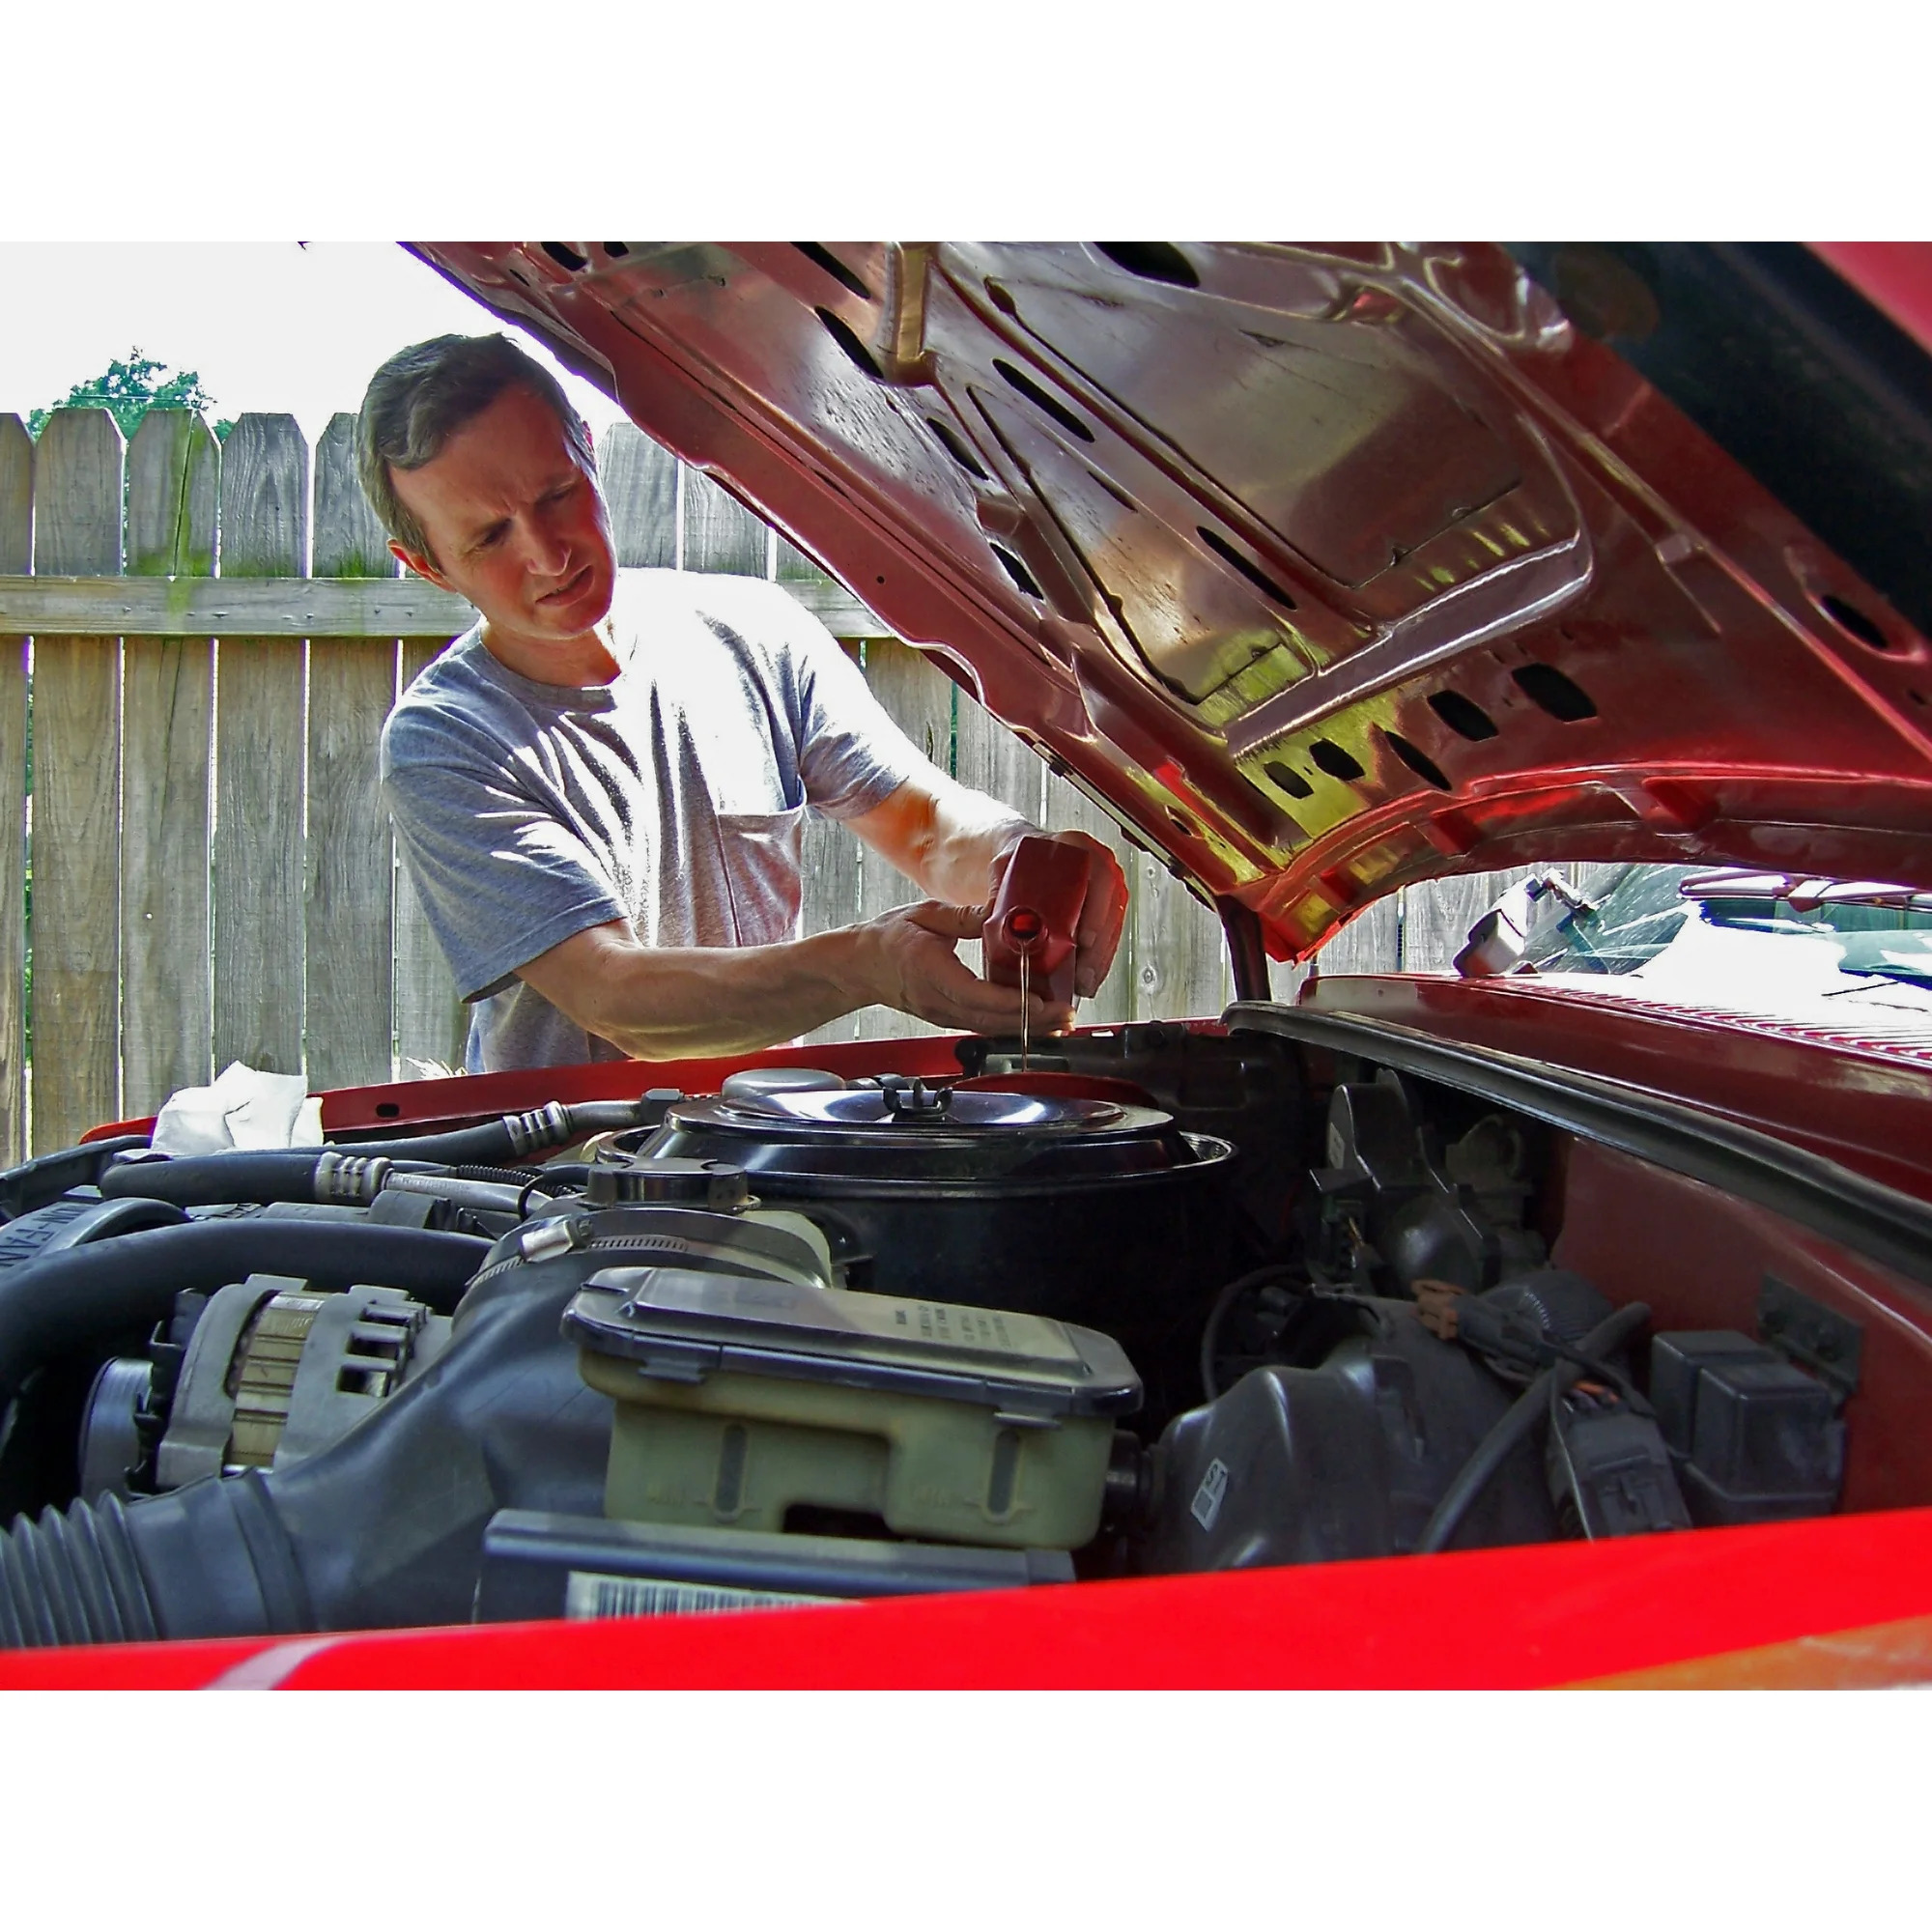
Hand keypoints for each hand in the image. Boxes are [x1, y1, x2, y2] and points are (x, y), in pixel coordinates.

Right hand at [857, 900, 1068, 1034]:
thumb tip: (1000, 911)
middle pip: (991, 1020)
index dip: (1012, 1002)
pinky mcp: (947, 1018)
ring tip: (1060, 1021)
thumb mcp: (925, 914)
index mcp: (931, 972)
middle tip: (1067, 1014)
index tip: (1041, 1001)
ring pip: (990, 1029)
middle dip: (1033, 1020)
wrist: (859, 965)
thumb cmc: (887, 938)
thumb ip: (965, 916)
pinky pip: (983, 1027)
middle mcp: (938, 1001)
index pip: (976, 995)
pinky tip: (1035, 1021)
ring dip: (1027, 1027)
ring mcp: (942, 1015)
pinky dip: (1011, 1026)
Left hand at [988, 828, 1129, 1000]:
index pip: (1099, 879)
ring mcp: (1105, 887)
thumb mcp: (1004, 868)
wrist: (1025, 858)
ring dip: (1100, 959)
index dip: (1096, 912)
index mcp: (1077, 848)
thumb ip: (996, 890)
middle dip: (1098, 948)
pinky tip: (1089, 975)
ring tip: (1084, 981)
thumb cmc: (1018, 860)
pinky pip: (1111, 934)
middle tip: (1082, 972)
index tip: (1085, 939)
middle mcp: (1097, 865)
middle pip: (1110, 910)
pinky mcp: (1105, 907)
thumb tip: (986, 917)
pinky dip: (1101, 958)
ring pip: (1113, 926)